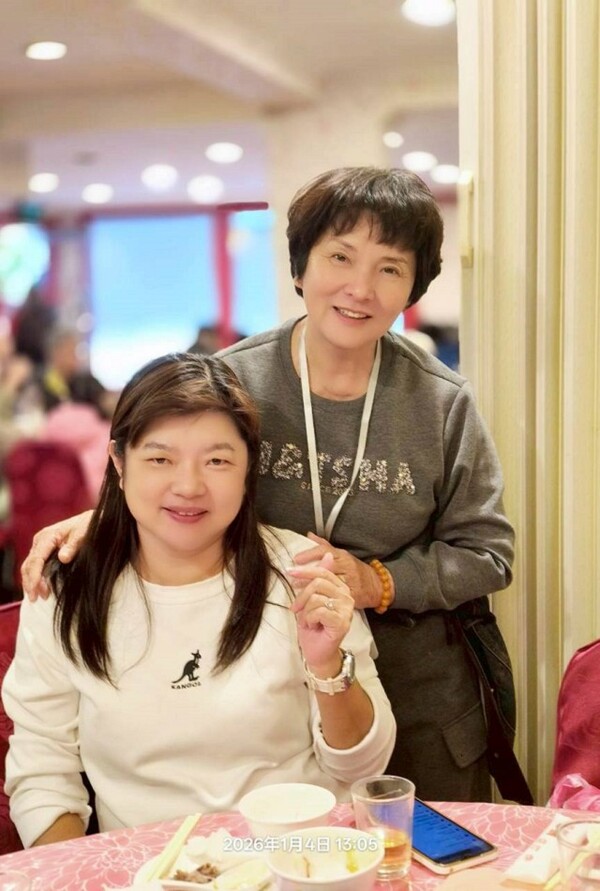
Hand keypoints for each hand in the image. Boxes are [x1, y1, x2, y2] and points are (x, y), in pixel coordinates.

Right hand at [21, 510, 93, 600]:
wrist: (91, 520)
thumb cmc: (88, 526)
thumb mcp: (84, 534)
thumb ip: (73, 546)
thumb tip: (63, 558)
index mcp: (48, 536)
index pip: (36, 559)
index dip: (34, 576)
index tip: (36, 590)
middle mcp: (40, 541)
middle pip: (28, 565)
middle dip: (30, 583)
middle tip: (36, 598)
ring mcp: (40, 546)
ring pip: (29, 567)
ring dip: (32, 582)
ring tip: (40, 597)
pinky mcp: (44, 551)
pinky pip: (35, 566)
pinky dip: (35, 578)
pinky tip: (41, 589)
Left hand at [288, 552, 353, 672]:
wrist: (318, 653)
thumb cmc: (313, 627)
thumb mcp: (311, 600)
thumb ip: (317, 579)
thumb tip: (328, 554)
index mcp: (341, 589)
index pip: (324, 572)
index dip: (305, 570)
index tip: (289, 571)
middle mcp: (347, 597)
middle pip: (318, 582)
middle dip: (301, 596)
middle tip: (296, 609)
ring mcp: (346, 610)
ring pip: (316, 597)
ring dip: (305, 612)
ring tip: (308, 621)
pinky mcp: (342, 622)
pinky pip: (318, 611)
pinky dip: (309, 619)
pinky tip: (313, 626)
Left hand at [294, 532, 382, 609]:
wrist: (377, 586)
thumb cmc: (354, 570)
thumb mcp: (341, 555)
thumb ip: (324, 545)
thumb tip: (309, 535)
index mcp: (342, 556)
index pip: (324, 551)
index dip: (309, 554)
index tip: (296, 559)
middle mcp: (346, 567)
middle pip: (324, 568)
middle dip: (306, 572)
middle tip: (291, 574)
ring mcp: (350, 582)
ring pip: (328, 584)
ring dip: (310, 588)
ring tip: (295, 588)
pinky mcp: (351, 597)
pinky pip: (333, 598)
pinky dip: (320, 601)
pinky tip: (309, 602)